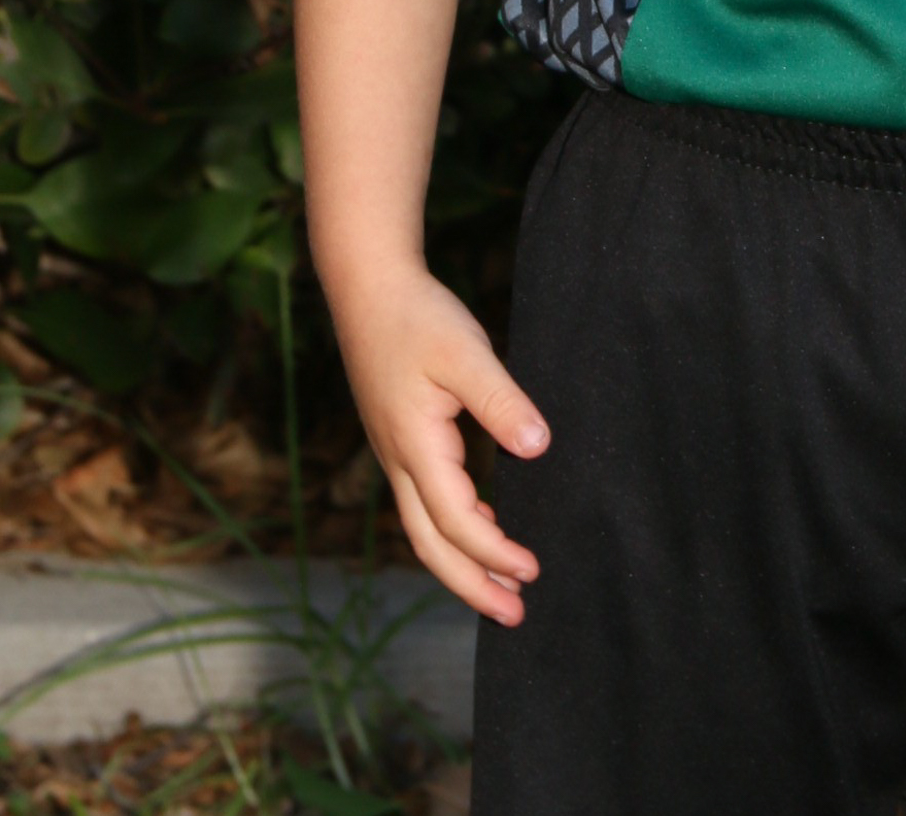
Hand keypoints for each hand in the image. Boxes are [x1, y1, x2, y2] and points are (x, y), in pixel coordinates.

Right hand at [327, 257, 547, 623]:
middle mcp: (398, 461)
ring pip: (423, 529)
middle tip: (514, 615)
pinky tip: (484, 525)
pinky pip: (423, 505)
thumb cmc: (418, 317)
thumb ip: (501, 401)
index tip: (531, 570)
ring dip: (462, 562)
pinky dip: (452, 529)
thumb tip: (537, 447)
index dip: (493, 551)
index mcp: (415, 446)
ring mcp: (394, 454)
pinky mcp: (399, 441)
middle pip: (431, 544)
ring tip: (504, 587)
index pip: (456, 520)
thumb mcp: (466, 353)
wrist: (368, 289)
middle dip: (471, 584)